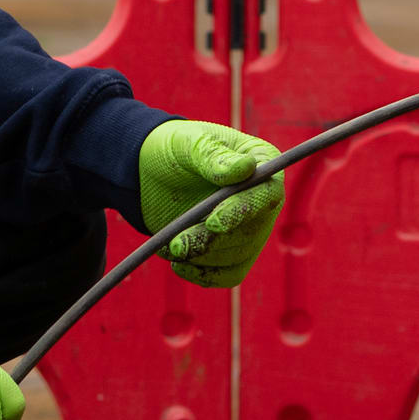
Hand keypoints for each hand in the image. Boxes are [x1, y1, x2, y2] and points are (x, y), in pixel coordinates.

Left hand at [138, 118, 284, 287]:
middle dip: (212, 241)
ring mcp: (249, 227)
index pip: (266, 194)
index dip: (243, 211)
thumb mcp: (189, 144)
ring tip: (170, 246)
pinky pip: (229, 274)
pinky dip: (204, 275)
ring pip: (238, 256)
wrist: (152, 171)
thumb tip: (245, 169)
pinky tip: (179, 264)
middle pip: (252, 232)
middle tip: (177, 244)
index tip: (213, 223)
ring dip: (203, 258)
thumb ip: (213, 156)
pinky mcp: (231, 250)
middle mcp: (262, 200)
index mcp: (262, 164)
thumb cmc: (175, 149)